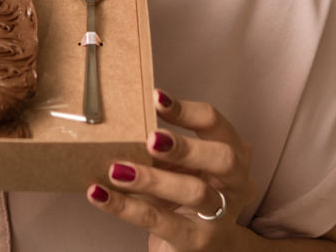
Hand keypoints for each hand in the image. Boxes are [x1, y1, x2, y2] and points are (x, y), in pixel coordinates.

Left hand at [86, 89, 257, 250]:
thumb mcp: (180, 166)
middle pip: (222, 158)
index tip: (156, 98)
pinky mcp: (196, 241)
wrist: (198, 247)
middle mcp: (235, 183)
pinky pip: (159, 220)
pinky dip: (125, 207)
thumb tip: (118, 121)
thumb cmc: (186, 196)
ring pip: (194, 192)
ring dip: (151, 178)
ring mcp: (220, 215)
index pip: (215, 123)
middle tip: (150, 139)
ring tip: (116, 170)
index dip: (186, 110)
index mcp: (233, 153)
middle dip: (185, 146)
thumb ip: (162, 146)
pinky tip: (100, 194)